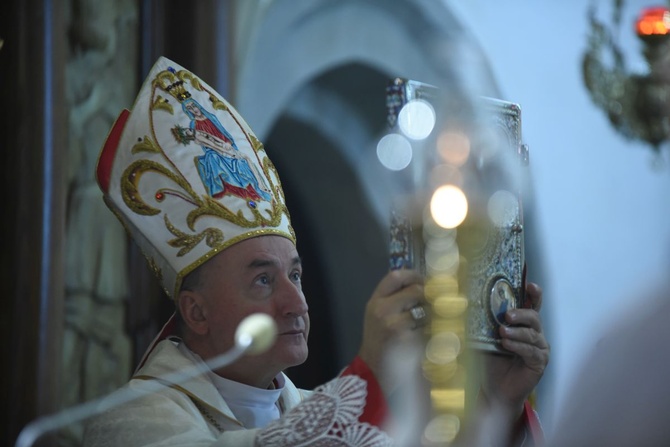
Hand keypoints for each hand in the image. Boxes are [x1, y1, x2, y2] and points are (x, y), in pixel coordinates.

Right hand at [357, 269, 425, 393]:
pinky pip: (427, 329)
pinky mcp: (408, 341)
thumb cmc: (378, 341)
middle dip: (426, 297)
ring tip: (425, 325)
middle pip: (415, 291)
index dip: (412, 275)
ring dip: (430, 316)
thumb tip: (420, 282)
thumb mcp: (378, 315)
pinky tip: (424, 339)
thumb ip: (393, 298)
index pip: (395, 276)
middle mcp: (383, 310)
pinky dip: (430, 332)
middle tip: (430, 305)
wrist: (373, 371)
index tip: (422, 280)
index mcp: (375, 302)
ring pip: (424, 310)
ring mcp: (395, 326)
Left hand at [478, 282, 549, 416]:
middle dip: (521, 313)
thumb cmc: (491, 362)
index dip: (534, 294)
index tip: (530, 284)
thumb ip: (483, 324)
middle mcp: (535, 334)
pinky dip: (518, 346)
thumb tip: (467, 304)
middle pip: (534, 317)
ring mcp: (539, 349)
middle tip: (507, 315)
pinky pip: (531, 351)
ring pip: (533, 334)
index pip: (532, 305)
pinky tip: (506, 345)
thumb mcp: (485, 339)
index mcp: (523, 325)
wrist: (494, 389)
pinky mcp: (539, 363)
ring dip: (516, 332)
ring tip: (502, 332)